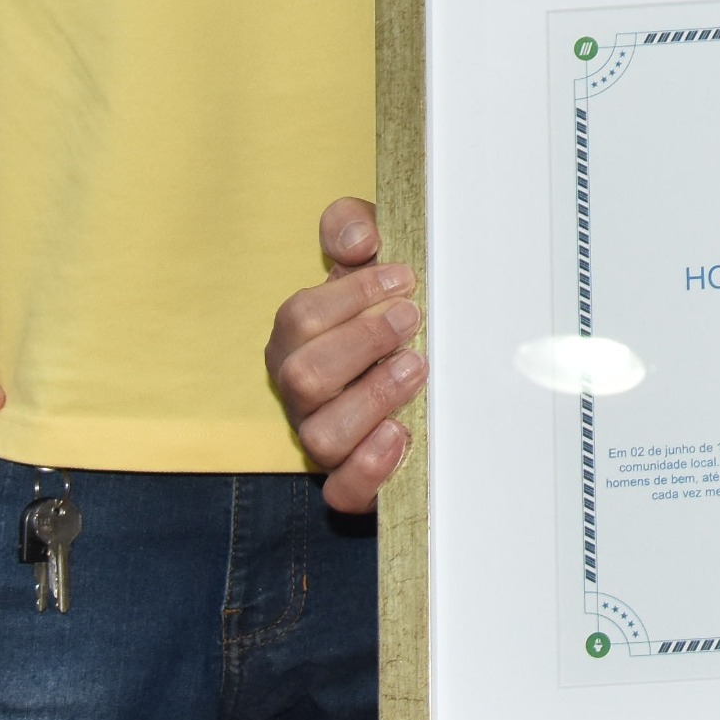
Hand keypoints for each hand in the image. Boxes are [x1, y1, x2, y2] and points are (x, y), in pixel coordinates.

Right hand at [267, 197, 427, 512]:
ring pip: (321, 436)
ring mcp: (323, 439)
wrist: (422, 365)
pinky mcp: (352, 481)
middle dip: (362, 342)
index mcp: (297, 339)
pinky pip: (341, 492)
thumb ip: (354, 227)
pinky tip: (401, 435)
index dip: (352, 295)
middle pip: (302, 376)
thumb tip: (358, 243)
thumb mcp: (371, 257)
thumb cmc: (387, 308)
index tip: (405, 278)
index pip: (300, 317)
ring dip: (372, 399)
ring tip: (416, 368)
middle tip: (411, 320)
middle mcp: (301, 393)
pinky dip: (368, 469)